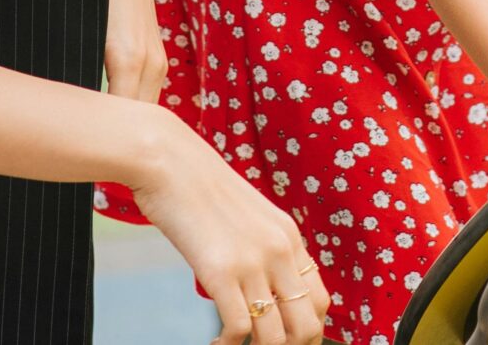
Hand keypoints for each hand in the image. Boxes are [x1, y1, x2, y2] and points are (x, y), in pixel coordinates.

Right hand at [130, 115, 331, 344]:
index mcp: (289, 236)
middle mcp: (280, 250)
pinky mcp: (219, 270)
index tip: (285, 338)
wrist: (168, 161)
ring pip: (274, 335)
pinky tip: (216, 342)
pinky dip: (227, 344)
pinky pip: (237, 328)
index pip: (320, 300)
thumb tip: (261, 287)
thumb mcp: (247, 215)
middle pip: (306, 324)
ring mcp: (252, 261)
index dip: (307, 328)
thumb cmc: (197, 187)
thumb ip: (261, 246)